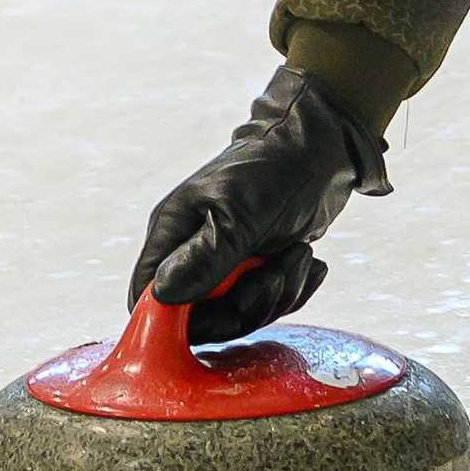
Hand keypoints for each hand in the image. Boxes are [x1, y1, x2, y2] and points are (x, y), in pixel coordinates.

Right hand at [127, 64, 390, 345]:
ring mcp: (227, 262)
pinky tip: (310, 262)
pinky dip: (294, 289)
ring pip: (240, 313)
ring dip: (277, 293)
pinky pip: (269, 304)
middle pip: (202, 317)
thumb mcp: (239, 214)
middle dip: (245, 305)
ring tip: (298, 254)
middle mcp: (193, 251)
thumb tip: (161, 296)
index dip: (174, 321)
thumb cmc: (274, 171)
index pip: (148, 298)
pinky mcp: (259, 268)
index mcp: (173, 233)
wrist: (321, 149)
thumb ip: (203, 258)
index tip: (220, 311)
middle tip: (276, 274)